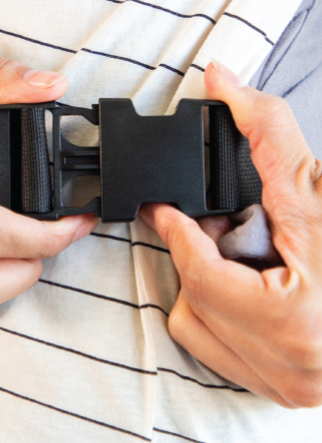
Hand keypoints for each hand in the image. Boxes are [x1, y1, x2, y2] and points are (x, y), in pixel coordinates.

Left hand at [140, 61, 321, 407]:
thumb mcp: (317, 187)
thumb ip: (266, 131)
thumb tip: (219, 78)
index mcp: (302, 318)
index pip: (202, 274)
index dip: (176, 232)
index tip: (160, 209)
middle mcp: (293, 366)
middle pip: (195, 297)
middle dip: (201, 256)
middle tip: (223, 231)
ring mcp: (284, 383)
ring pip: (195, 324)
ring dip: (206, 285)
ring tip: (244, 259)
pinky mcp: (277, 388)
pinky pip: (209, 346)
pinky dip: (213, 311)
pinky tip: (245, 288)